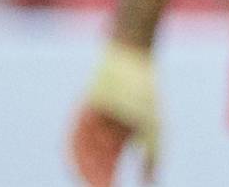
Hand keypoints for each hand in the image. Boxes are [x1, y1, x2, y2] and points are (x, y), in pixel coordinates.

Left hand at [70, 42, 159, 185]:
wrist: (132, 55)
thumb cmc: (145, 89)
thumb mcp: (155, 127)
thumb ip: (153, 156)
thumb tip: (151, 184)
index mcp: (118, 136)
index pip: (108, 166)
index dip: (106, 180)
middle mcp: (101, 132)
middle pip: (94, 162)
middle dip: (98, 177)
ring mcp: (91, 121)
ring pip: (83, 151)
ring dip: (86, 169)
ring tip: (94, 182)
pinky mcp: (83, 110)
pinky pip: (74, 134)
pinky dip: (77, 151)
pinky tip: (81, 162)